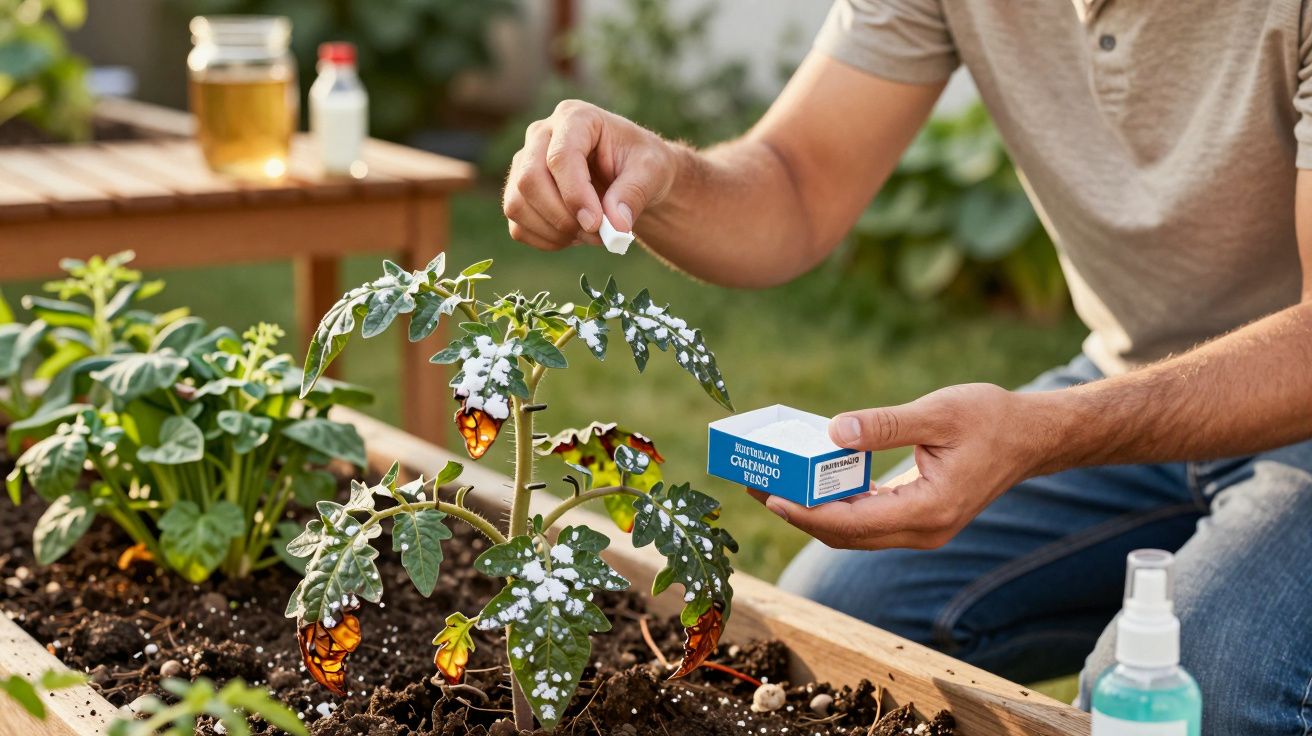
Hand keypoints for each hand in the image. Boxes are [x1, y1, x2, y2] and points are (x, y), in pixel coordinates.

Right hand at [502, 99, 678, 250]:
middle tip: (597, 235)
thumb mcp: (652, 171)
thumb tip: (615, 227)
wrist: (632, 175)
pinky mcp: (519, 193)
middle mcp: (541, 135)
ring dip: (554, 232)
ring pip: (517, 204)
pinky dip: (546, 240)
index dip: (575, 195)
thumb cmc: (642, 164)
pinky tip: (574, 237)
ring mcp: (524, 163)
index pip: (560, 156)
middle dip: (562, 217)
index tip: (597, 224)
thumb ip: (634, 194)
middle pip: (529, 179)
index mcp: (575, 117)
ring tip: (591, 235)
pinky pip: (518, 226)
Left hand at [758, 384, 1047, 549]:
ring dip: (811, 513)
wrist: (1031, 437)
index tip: (769, 496)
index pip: (852, 523)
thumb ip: (885, 425)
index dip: (805, 513)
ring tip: (771, 486)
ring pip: (853, 533)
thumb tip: (834, 431)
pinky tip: (810, 484)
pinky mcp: (917, 519)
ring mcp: (921, 530)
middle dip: (797, 514)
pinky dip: (835, 507)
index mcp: (928, 510)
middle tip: (755, 487)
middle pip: (845, 535)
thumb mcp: (938, 412)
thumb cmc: (991, 419)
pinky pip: (867, 521)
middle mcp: (923, 531)